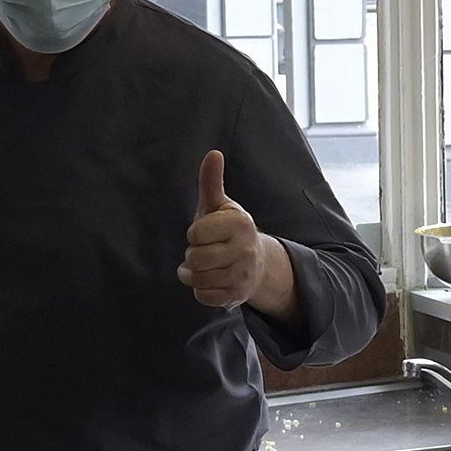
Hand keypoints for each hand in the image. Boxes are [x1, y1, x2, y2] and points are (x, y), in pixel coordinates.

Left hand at [180, 150, 291, 316]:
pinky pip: (204, 297)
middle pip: (195, 258)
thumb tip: (213, 153)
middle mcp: (246, 249)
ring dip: (193, 274)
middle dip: (193, 255)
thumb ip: (212, 181)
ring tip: (204, 266)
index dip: (195, 233)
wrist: (257, 262)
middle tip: (205, 250)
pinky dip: (201, 291)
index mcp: (240, 223)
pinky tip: (210, 281)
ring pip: (198, 279)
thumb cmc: (228, 230)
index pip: (196, 233)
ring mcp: (243, 274)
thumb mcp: (219, 205)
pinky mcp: (238, 295)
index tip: (206, 232)